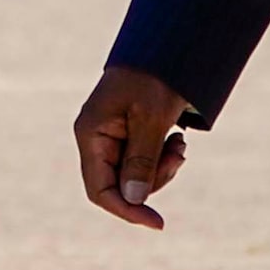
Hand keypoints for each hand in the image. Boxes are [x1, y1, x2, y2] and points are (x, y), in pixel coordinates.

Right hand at [74, 65, 192, 228]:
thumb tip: (133, 200)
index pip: (100, 189)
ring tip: (179, 143)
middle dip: (153, 180)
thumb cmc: (154, 77)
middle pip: (120, 185)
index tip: (158, 223)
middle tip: (178, 157)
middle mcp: (96, 138)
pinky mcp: (128, 134)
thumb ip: (141, 160)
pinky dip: (163, 157)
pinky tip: (176, 138)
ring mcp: (112, 137)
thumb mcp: (151, 119)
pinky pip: (144, 161)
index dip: (126, 210)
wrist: (166, 46)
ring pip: (135, 176)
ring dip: (161, 168)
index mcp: (91, 133)